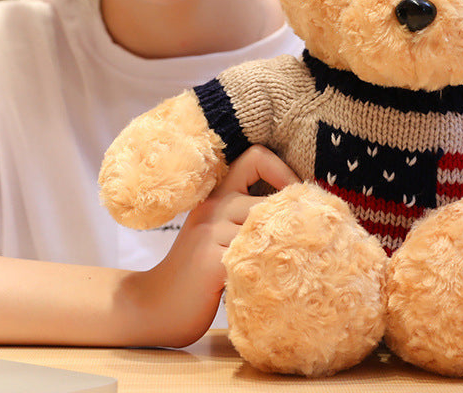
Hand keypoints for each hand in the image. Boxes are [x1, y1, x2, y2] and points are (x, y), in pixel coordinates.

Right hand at [130, 145, 299, 346]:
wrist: (156, 307)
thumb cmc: (199, 272)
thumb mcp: (219, 232)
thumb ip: (248, 217)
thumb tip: (301, 211)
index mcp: (218, 193)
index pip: (257, 157)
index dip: (283, 171)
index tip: (296, 199)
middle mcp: (214, 205)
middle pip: (271, 199)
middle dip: (292, 221)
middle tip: (306, 243)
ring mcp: (210, 231)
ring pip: (267, 227)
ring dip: (284, 248)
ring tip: (290, 267)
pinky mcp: (210, 260)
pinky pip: (255, 256)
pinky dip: (269, 270)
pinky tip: (269, 284)